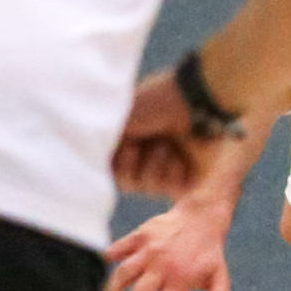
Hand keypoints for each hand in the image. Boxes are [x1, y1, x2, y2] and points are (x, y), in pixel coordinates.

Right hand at [105, 200, 234, 290]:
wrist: (202, 214)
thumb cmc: (209, 250)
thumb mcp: (219, 272)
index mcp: (181, 279)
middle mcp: (163, 266)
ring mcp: (149, 250)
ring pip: (125, 273)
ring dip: (112, 290)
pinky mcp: (141, 235)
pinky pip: (121, 247)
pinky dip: (111, 255)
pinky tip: (104, 264)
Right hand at [112, 69, 207, 198]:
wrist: (196, 101)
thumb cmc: (158, 103)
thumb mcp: (121, 120)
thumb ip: (105, 144)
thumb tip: (95, 163)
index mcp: (132, 142)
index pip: (111, 171)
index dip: (115, 161)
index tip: (125, 144)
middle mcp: (149, 157)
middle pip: (126, 183)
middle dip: (131, 162)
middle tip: (143, 142)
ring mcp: (170, 169)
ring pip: (146, 188)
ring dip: (154, 163)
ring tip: (167, 144)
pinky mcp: (190, 178)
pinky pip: (169, 189)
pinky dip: (172, 170)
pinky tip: (181, 154)